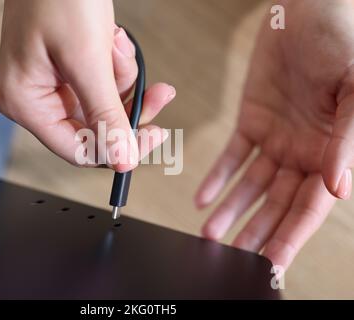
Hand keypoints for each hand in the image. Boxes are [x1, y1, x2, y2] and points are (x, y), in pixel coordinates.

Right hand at [0, 0, 174, 171]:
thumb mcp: (86, 59)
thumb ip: (105, 114)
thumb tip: (122, 160)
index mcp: (28, 103)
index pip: (78, 150)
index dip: (118, 148)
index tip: (153, 135)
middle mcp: (38, 99)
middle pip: (96, 128)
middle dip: (128, 106)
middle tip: (158, 94)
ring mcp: (55, 84)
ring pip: (105, 104)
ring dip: (122, 78)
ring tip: (115, 44)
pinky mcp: (70, 69)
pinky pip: (105, 83)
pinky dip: (117, 66)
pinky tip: (112, 40)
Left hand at [195, 0, 353, 268]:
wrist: (311, 10)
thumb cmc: (345, 43)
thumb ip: (347, 142)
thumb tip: (338, 189)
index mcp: (335, 152)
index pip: (311, 206)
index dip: (291, 235)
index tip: (271, 262)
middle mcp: (306, 152)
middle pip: (277, 203)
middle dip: (255, 230)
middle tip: (231, 255)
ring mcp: (277, 138)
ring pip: (251, 185)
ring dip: (230, 209)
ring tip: (210, 233)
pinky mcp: (252, 120)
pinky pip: (233, 155)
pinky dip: (218, 177)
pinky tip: (203, 197)